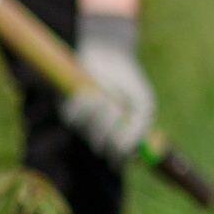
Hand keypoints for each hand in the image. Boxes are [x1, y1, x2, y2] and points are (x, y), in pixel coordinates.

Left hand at [65, 10, 155, 161]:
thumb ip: (140, 127)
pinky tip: (87, 93)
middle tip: (113, 108)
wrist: (108, 57)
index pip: (120, 156)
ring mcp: (86, 124)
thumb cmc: (129, 80)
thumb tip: (131, 150)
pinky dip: (80, 107)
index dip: (119, 157)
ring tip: (101, 95)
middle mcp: (105, 132)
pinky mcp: (70, 112)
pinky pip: (71, 119)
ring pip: (86, 131)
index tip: (120, 151)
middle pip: (101, 145)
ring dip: (94, 114)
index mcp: (124, 133)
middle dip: (107, 126)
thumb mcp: (143, 102)